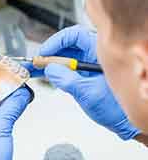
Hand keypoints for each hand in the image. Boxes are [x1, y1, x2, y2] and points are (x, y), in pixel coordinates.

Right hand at [39, 25, 139, 139]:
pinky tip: (45, 75)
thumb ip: (67, 80)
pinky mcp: (83, 76)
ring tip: (37, 69)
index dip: (57, 42)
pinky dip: (54, 72)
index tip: (45, 52)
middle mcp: (94, 57)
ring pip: (65, 57)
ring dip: (50, 63)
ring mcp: (88, 67)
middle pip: (68, 46)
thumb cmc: (116, 108)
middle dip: (50, 53)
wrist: (121, 122)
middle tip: (38, 63)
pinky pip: (66, 69)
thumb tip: (50, 70)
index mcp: (101, 53)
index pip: (75, 36)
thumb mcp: (89, 93)